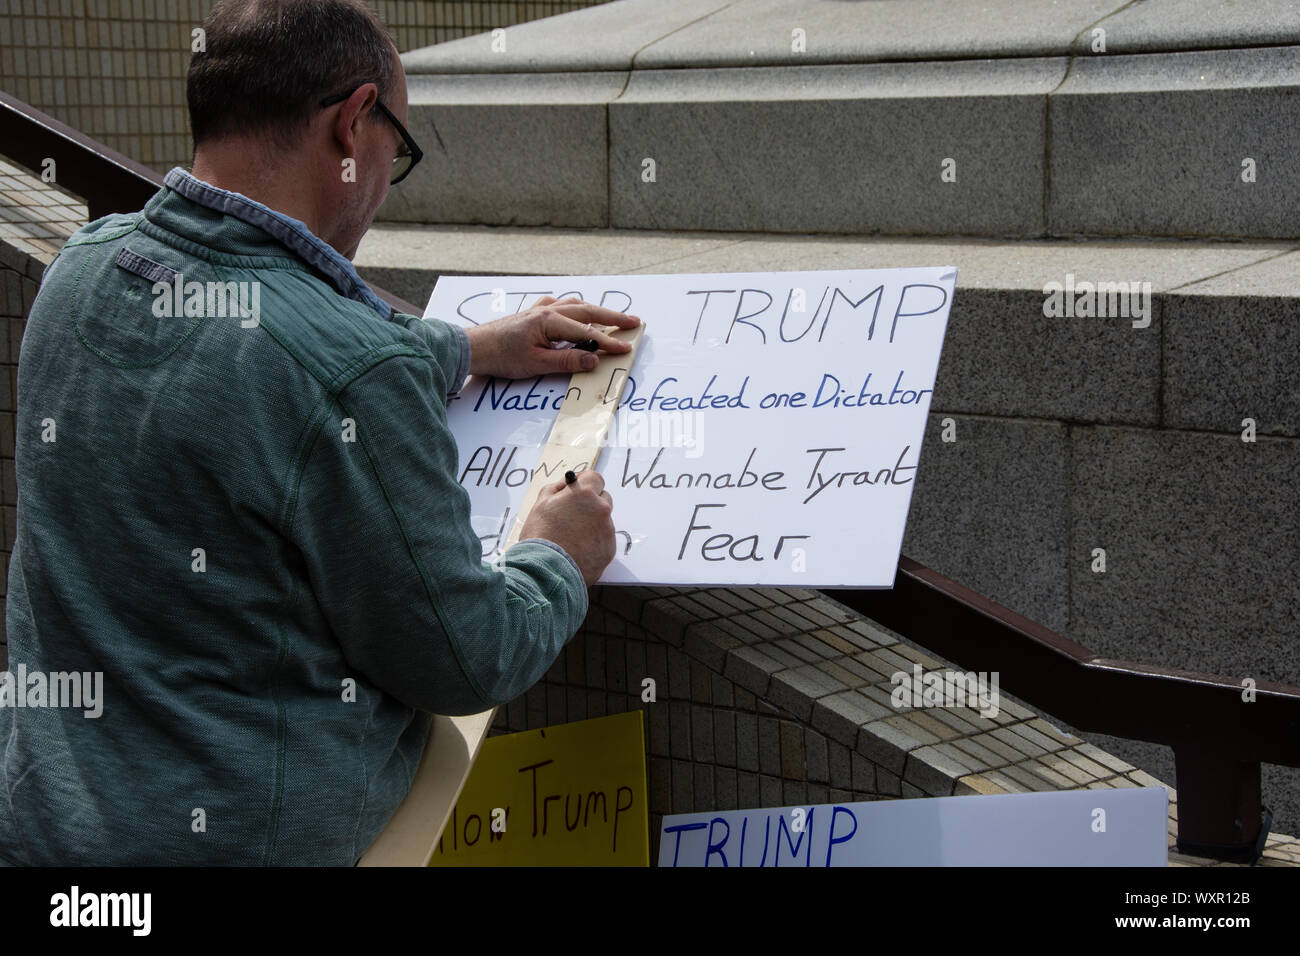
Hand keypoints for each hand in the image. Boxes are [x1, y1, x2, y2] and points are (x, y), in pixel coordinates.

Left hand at [464, 296, 640, 378]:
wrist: (475, 347)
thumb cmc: (502, 356)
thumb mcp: (537, 364)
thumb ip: (567, 360)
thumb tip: (593, 359)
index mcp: (549, 320)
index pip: (587, 332)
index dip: (608, 341)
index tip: (626, 347)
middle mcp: (547, 309)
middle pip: (587, 310)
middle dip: (612, 317)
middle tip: (634, 322)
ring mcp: (540, 308)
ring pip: (575, 305)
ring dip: (596, 311)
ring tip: (613, 318)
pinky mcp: (533, 313)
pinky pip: (561, 305)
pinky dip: (576, 309)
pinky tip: (578, 315)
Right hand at [516, 470, 615, 585]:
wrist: (546, 570)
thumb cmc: (540, 536)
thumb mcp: (541, 503)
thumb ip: (557, 488)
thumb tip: (568, 483)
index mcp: (584, 494)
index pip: (595, 478)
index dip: (585, 484)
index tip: (577, 491)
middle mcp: (601, 509)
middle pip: (603, 498)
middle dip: (591, 504)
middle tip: (573, 516)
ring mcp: (607, 531)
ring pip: (603, 521)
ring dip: (592, 525)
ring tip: (571, 538)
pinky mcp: (609, 550)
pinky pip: (604, 541)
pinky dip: (594, 543)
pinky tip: (578, 550)